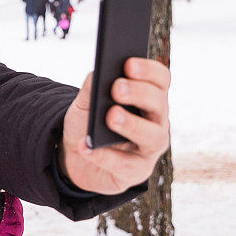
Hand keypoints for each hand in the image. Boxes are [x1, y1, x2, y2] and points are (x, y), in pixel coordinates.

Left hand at [59, 58, 169, 193]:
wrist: (75, 155)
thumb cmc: (87, 122)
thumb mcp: (84, 102)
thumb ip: (91, 87)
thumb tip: (97, 73)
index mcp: (147, 97)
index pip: (160, 80)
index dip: (149, 71)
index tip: (128, 64)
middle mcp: (156, 121)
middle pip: (159, 104)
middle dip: (140, 94)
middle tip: (117, 88)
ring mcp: (149, 147)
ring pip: (153, 136)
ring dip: (132, 125)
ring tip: (111, 116)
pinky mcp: (136, 171)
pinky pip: (125, 165)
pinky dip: (104, 155)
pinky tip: (86, 146)